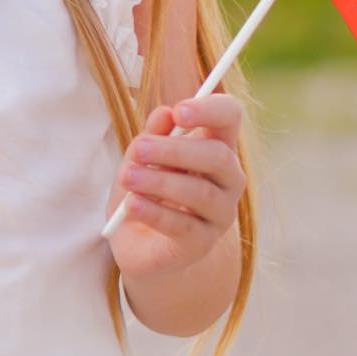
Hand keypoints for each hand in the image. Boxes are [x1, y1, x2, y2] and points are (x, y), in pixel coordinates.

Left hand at [106, 93, 244, 280]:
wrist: (139, 246)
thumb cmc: (145, 193)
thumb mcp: (140, 161)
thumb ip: (151, 137)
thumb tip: (164, 113)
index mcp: (217, 147)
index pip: (229, 116)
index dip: (210, 109)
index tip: (179, 112)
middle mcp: (228, 179)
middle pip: (217, 155)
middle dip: (175, 150)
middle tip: (138, 149)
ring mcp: (221, 213)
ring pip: (200, 192)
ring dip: (159, 182)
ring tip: (126, 177)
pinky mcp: (202, 243)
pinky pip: (182, 225)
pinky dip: (154, 212)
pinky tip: (132, 205)